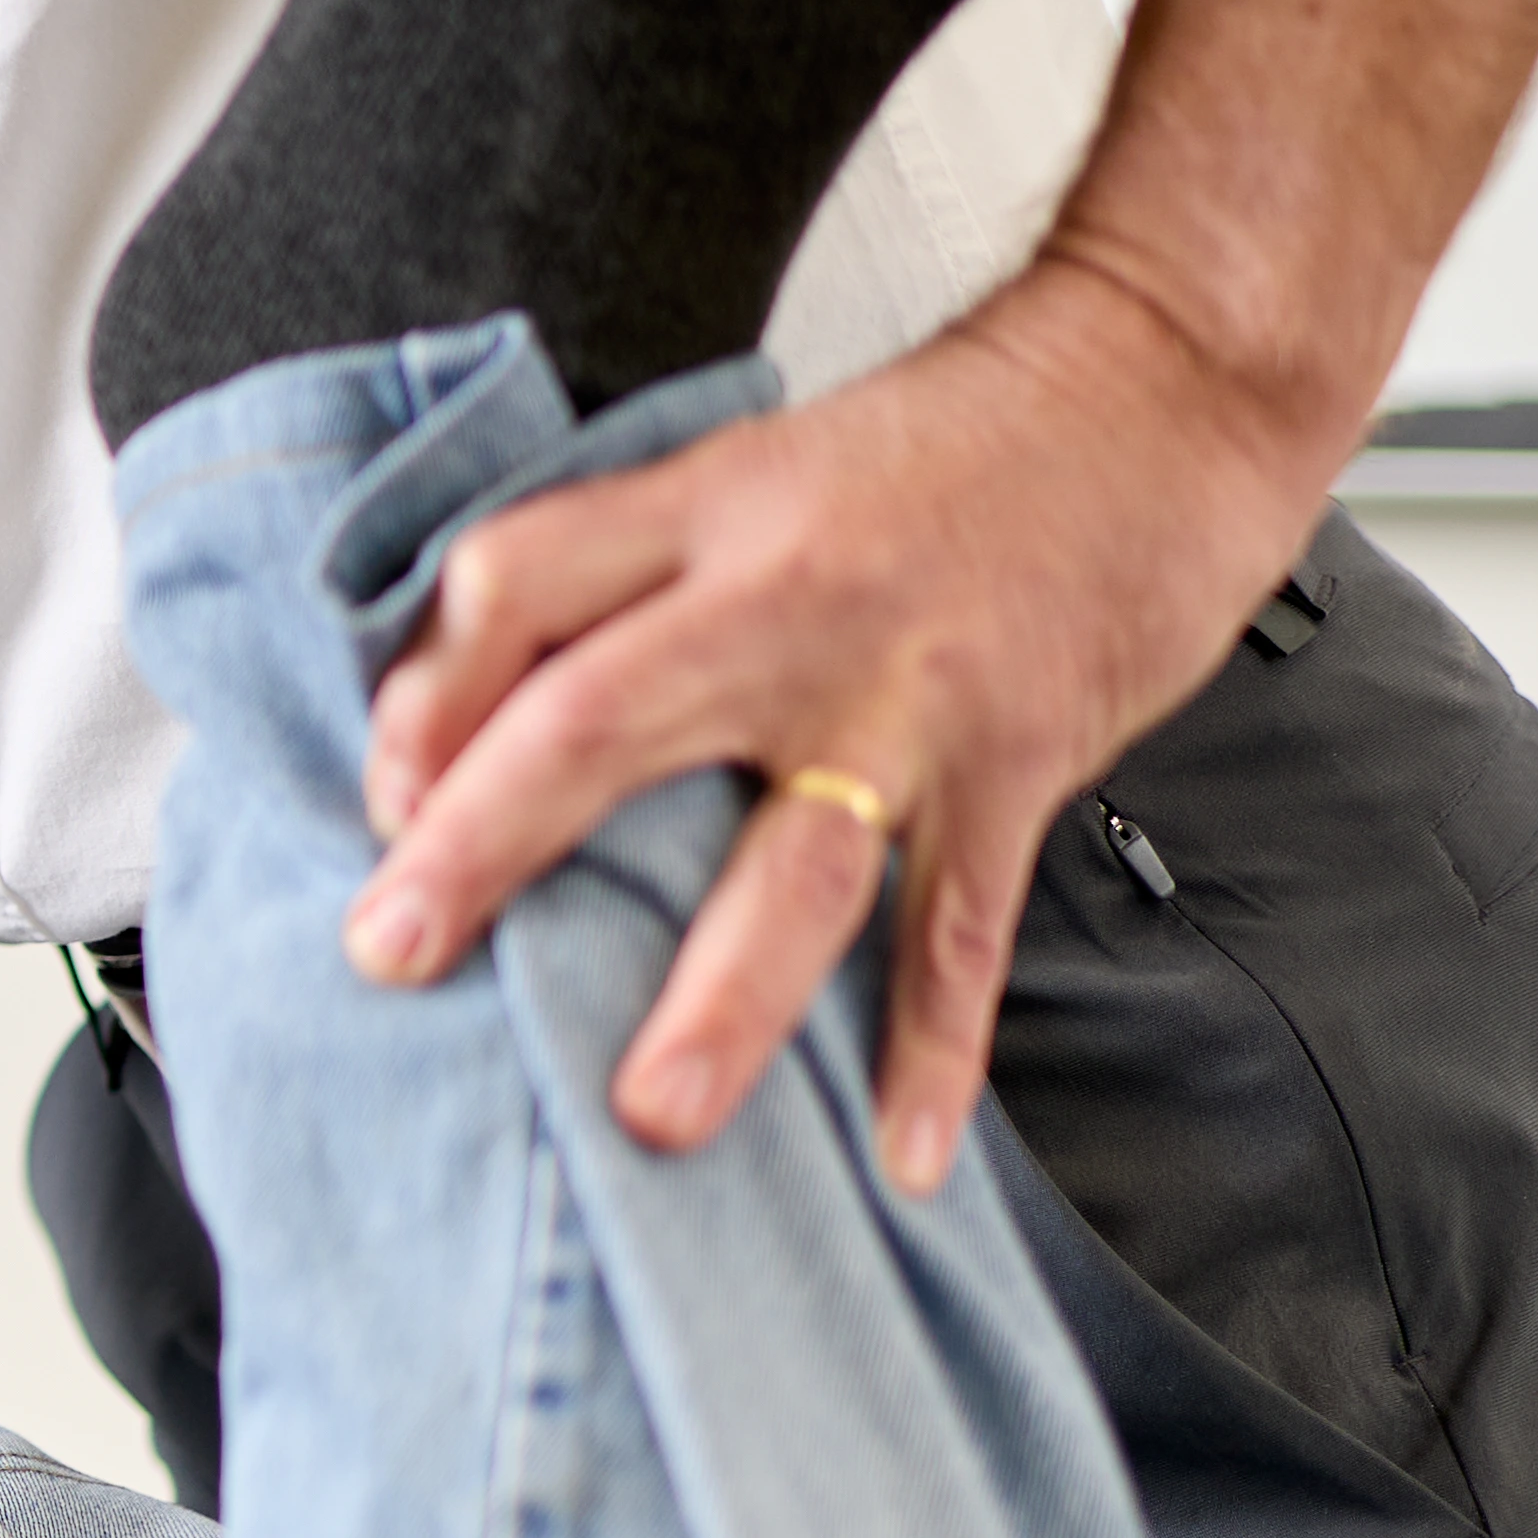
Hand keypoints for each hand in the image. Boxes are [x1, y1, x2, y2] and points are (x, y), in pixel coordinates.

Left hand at [347, 276, 1307, 1182]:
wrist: (1159, 386)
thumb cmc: (947, 443)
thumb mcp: (756, 463)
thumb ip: (631, 566)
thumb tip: (481, 704)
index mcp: (705, 508)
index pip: (514, 581)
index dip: (424, 694)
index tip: (378, 800)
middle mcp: (790, 599)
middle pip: (601, 719)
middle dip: (485, 846)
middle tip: (395, 951)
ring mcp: (909, 692)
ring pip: (797, 860)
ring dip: (722, 999)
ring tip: (655, 1110)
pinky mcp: (1021, 762)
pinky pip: (966, 930)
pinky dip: (936, 1049)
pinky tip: (906, 1151)